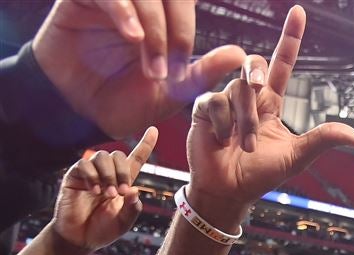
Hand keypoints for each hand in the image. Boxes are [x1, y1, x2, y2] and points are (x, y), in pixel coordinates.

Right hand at [32, 0, 245, 138]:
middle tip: (173, 65)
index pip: (185, 4)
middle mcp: (141, 4)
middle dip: (177, 28)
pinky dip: (124, 11)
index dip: (188, 30)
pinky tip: (132, 36)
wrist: (81, 111)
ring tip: (151, 65)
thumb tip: (240, 54)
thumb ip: (204, 72)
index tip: (184, 64)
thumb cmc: (127, 99)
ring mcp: (114, 0)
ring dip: (153, 27)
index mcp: (164, 18)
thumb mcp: (172, 91)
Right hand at [51, 127, 157, 251]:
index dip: (145, 144)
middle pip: (118, 155)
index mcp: (124, 182)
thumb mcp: (124, 222)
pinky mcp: (74, 176)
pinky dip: (92, 175)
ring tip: (107, 194)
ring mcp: (90, 173)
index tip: (154, 130)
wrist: (80, 238)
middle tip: (121, 192)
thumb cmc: (103, 230)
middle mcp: (107, 174)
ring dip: (108, 174)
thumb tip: (135, 189)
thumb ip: (133, 208)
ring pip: (101, 156)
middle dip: (122, 172)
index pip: (136, 158)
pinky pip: (84, 164)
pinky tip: (94, 190)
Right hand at [186, 6, 353, 225]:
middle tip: (259, 87)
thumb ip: (322, 140)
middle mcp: (248, 98)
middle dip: (255, 71)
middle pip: (252, 65)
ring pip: (237, 90)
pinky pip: (215, 102)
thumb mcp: (297, 156)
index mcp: (271, 104)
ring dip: (246, 121)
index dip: (290, 39)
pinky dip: (224, 125)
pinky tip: (223, 141)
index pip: (282, 64)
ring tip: (247, 146)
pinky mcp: (204, 110)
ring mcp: (224, 102)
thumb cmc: (261, 175)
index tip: (299, 12)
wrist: (230, 192)